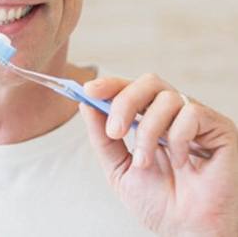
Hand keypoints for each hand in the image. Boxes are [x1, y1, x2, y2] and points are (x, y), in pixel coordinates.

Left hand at [79, 74, 237, 235]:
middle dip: (125, 102)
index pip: (131, 88)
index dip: (110, 85)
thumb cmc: (160, 204)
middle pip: (148, 83)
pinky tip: (181, 162)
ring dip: (148, 131)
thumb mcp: (119, 169)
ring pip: (167, 97)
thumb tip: (87, 105)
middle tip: (114, 131)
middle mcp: (174, 114)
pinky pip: (192, 113)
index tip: (89, 90)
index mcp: (151, 119)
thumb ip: (102, 138)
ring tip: (145, 161)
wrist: (189, 233)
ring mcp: (197, 119)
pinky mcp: (219, 128)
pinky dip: (178, 138)